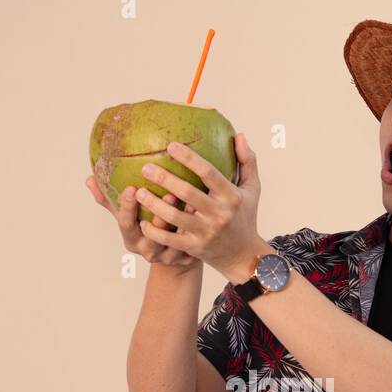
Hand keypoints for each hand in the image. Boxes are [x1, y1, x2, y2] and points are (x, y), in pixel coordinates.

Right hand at [85, 174, 201, 270]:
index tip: (131, 188)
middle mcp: (147, 251)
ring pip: (174, 241)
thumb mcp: (128, 217)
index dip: (127, 208)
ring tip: (190, 202)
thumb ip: (109, 200)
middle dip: (160, 216)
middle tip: (169, 194)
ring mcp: (166, 258)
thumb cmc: (146, 227)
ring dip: (183, 221)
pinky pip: (191, 244)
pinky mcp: (185, 260)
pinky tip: (202, 212)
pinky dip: (197, 229)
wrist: (171, 255)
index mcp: (131, 239)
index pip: (125, 223)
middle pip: (152, 236)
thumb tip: (89, 179)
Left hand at [133, 133, 261, 281]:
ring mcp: (206, 233)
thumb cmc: (244, 216)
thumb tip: (239, 136)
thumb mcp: (252, 190)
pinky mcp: (195, 248)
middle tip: (145, 167)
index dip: (189, 158)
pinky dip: (155, 232)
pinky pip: (171, 240)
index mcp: (232, 196)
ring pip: (175, 217)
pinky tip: (142, 222)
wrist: (244, 256)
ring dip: (154, 205)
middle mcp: (219, 214)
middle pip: (188, 193)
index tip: (171, 146)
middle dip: (165, 179)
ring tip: (139, 192)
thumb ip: (247, 162)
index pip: (209, 173)